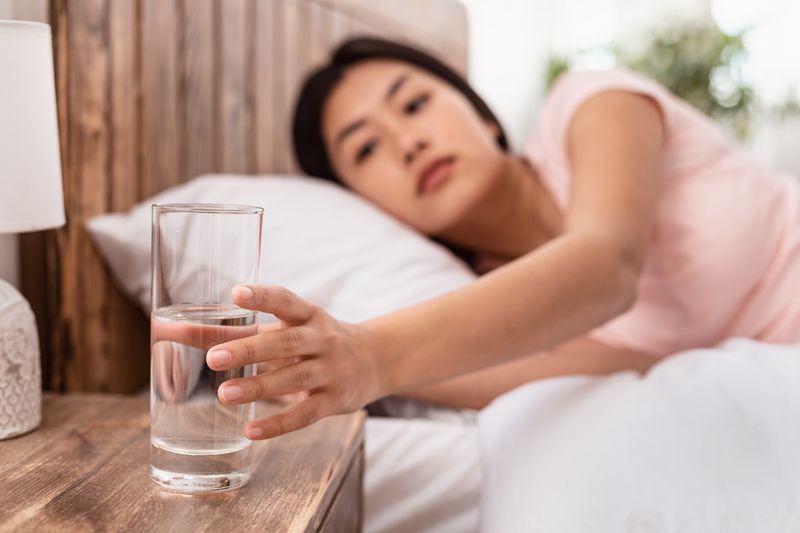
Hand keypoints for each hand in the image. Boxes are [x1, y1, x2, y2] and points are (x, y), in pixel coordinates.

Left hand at [206, 285, 381, 439]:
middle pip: (287, 342)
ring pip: (295, 378)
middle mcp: (322, 339)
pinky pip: (307, 413)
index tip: (237, 293)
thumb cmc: (315, 340)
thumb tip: (174, 329)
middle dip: (251, 350)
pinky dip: (279, 423)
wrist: (375, 360)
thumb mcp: (284, 328)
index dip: (264, 297)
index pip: (286, 301)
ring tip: (225, 395)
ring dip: (260, 387)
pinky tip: (251, 430)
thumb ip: (233, 331)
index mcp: (308, 315)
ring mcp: (331, 370)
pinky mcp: (335, 400)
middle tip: (214, 358)